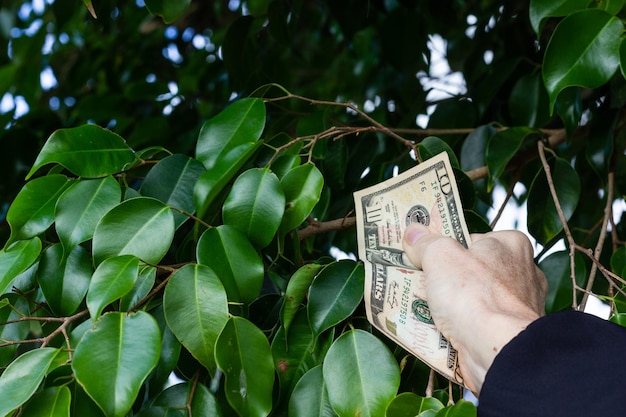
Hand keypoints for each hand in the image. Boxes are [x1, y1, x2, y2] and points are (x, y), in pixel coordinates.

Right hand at [402, 223, 547, 395]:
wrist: (498, 351)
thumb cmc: (476, 296)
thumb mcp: (440, 256)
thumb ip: (426, 242)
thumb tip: (413, 232)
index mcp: (512, 245)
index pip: (473, 238)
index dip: (447, 246)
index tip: (425, 254)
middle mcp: (522, 274)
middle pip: (472, 270)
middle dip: (446, 278)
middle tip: (420, 281)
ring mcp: (518, 307)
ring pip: (473, 299)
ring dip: (450, 305)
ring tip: (425, 308)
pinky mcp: (509, 335)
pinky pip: (476, 325)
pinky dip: (459, 328)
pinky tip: (440, 330)